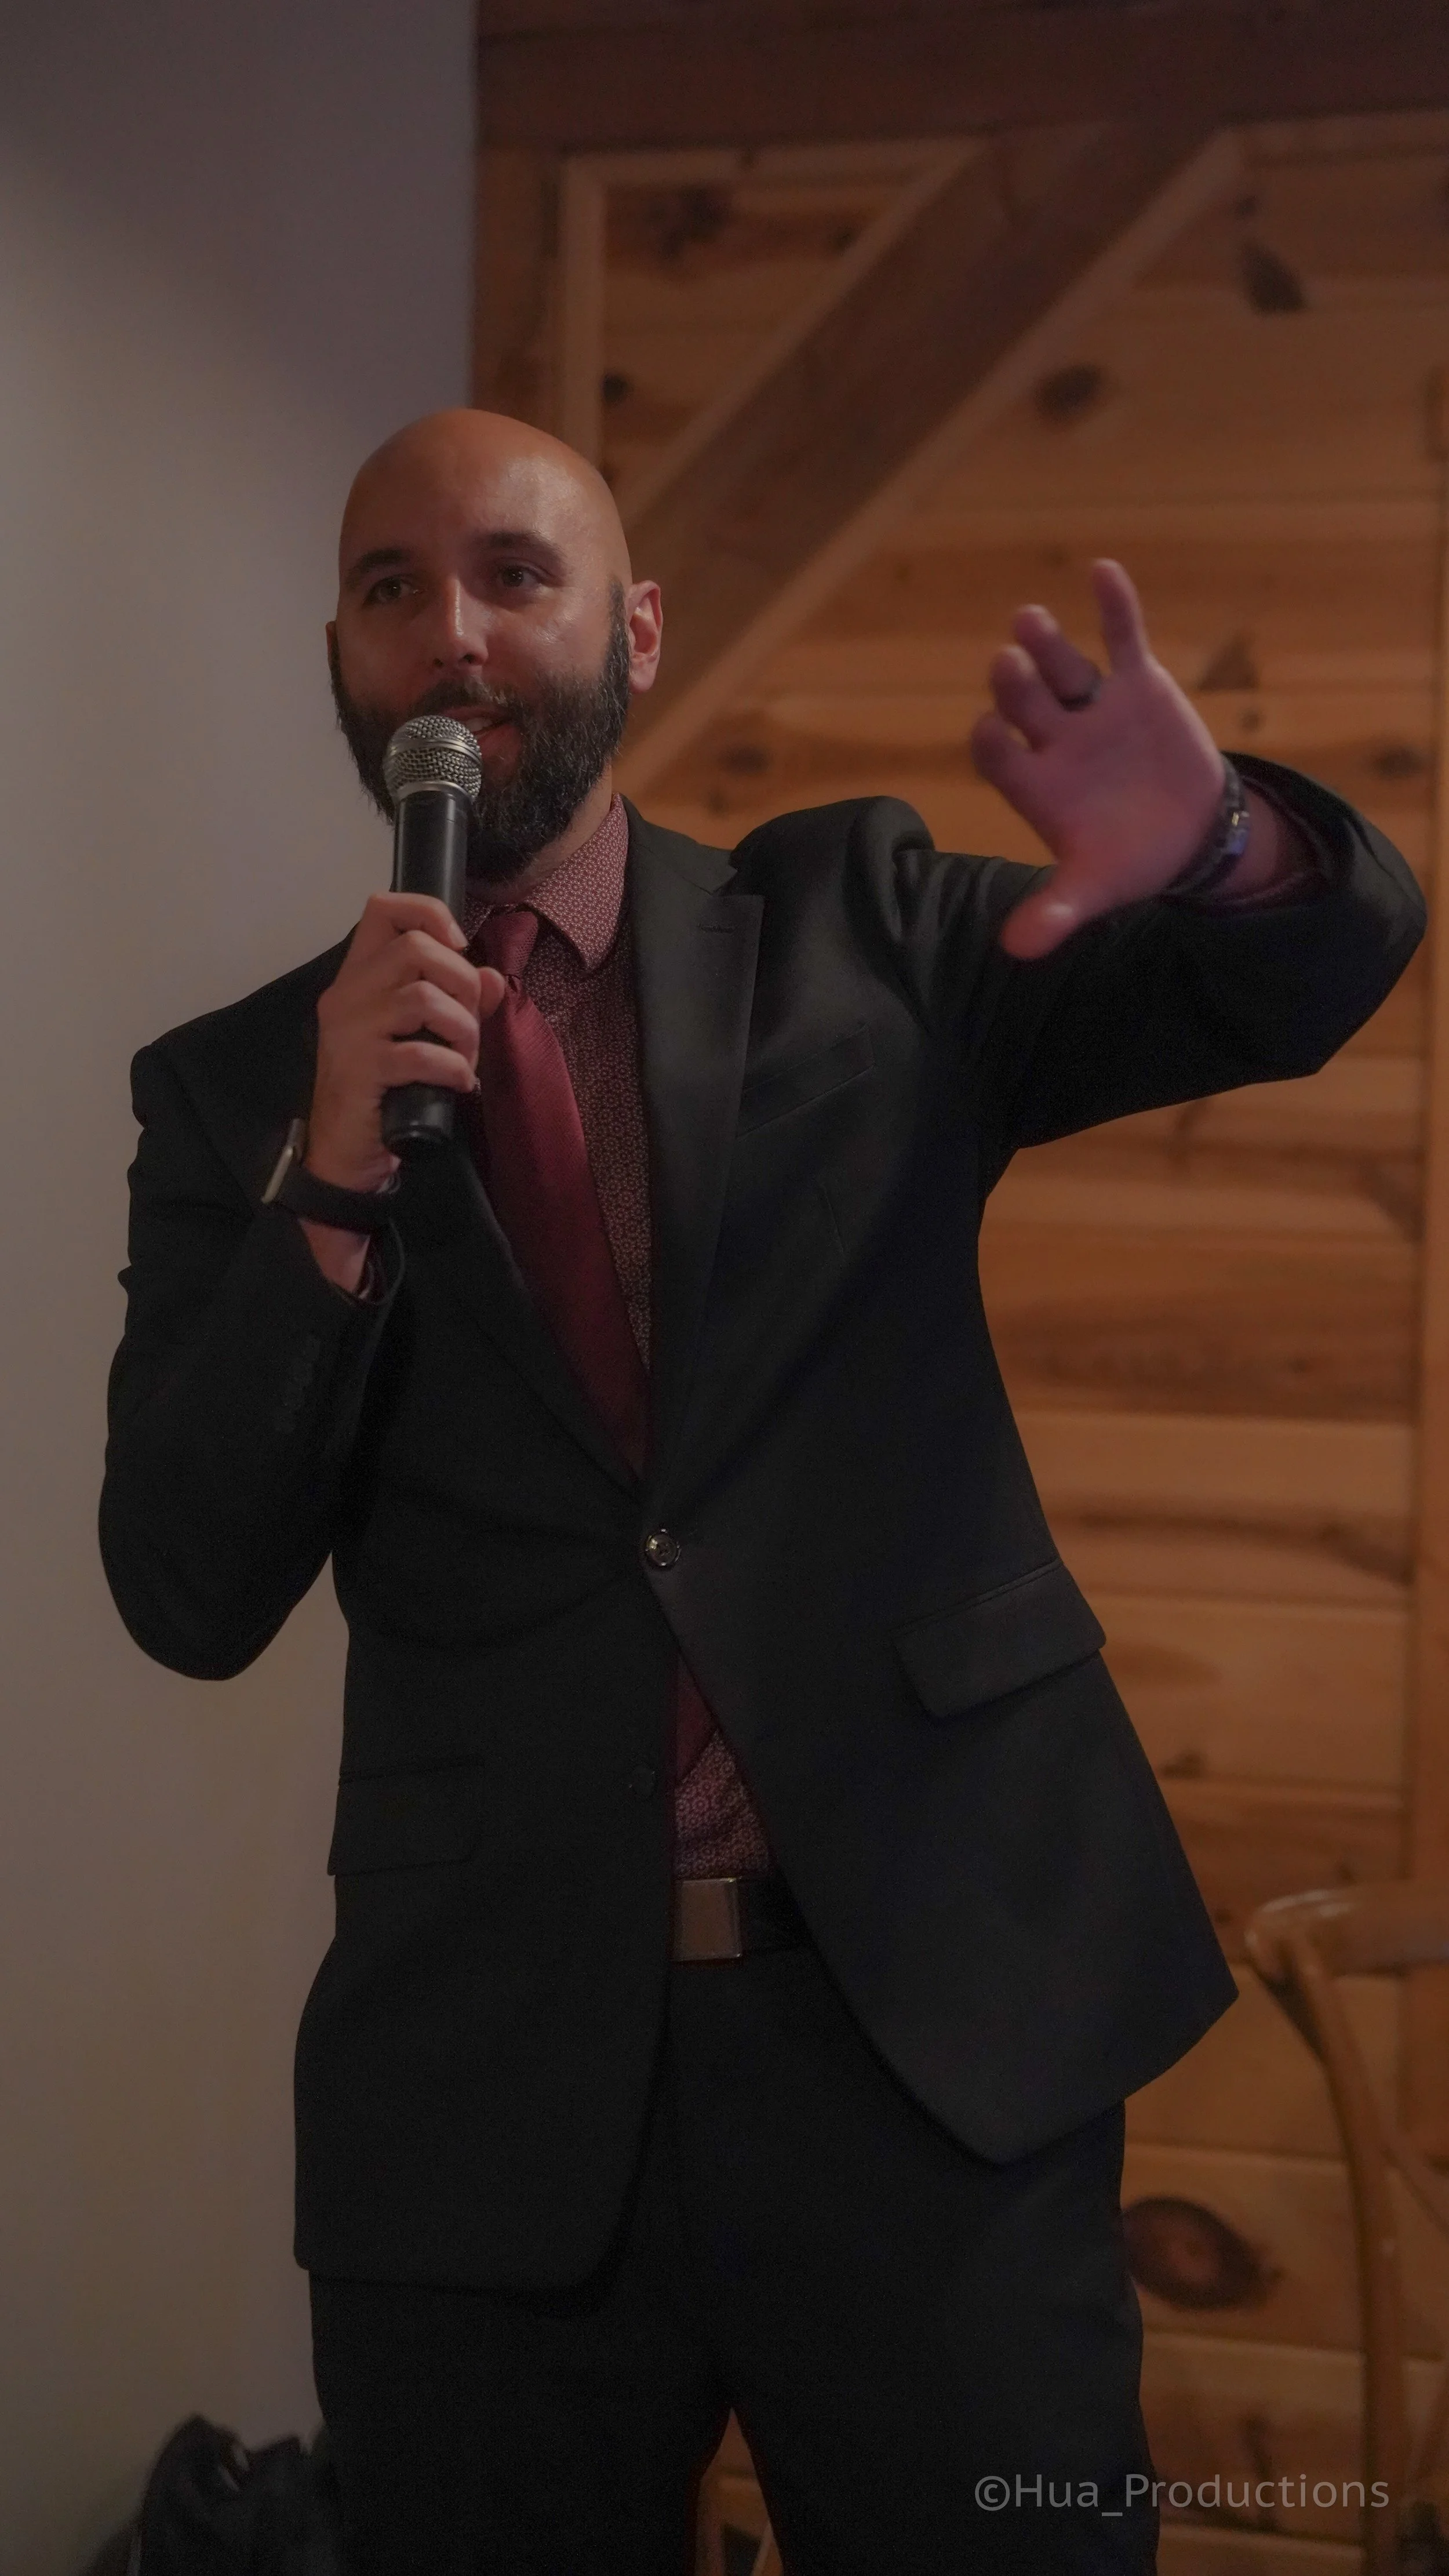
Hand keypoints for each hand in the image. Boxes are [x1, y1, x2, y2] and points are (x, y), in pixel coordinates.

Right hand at [306, 892, 504, 1192]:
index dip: (429, 913)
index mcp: (357, 975)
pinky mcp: (361, 1069)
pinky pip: (422, 1054)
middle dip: (462, 982)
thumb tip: (493, 977)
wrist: (344, 1149)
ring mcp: (350, 1030)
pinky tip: (458, 1084)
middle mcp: (347, 993)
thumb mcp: (417, 1035)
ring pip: (424, 997)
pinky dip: (454, 1069)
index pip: (382, 908)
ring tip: (466, 1059)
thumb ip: (454, 1000)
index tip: (457, 947)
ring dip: (463, 1030)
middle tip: (468, 1023)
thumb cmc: (382, 1087)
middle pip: (415, 948)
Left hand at [973, 560, 1225, 959]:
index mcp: (1034, 783)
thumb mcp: (1094, 890)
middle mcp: (1054, 738)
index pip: (998, 756)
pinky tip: (1102, 572)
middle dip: (1014, 686)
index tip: (990, 734)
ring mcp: (1092, 707)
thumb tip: (1016, 951)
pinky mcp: (1136, 684)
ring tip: (1028, 620)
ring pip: (1063, 667)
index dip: (992, 744)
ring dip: (1046, 643)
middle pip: (1024, 703)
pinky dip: (1114, 608)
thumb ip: (1054, 912)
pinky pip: (1122, 639)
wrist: (1189, 835)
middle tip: (1006, 666)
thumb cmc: (1129, 859)